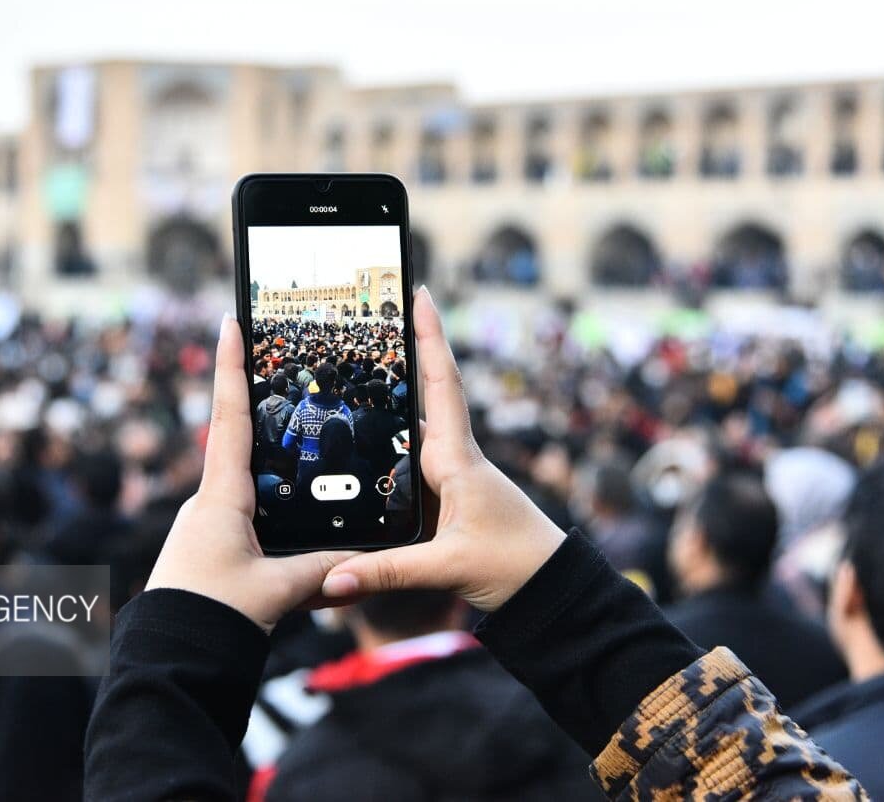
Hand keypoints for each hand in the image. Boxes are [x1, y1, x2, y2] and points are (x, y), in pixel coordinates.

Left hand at [146, 315, 355, 631]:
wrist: (170, 657)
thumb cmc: (212, 616)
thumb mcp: (276, 590)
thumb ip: (321, 570)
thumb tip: (364, 559)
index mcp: (220, 497)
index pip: (229, 416)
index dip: (231, 366)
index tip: (230, 320)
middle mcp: (208, 502)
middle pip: (240, 443)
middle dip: (264, 413)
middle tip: (286, 375)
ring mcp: (206, 524)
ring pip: (248, 488)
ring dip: (274, 479)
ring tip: (310, 468)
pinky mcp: (210, 548)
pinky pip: (246, 520)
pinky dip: (271, 519)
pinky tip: (293, 539)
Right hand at [321, 287, 566, 612]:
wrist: (550, 590)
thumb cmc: (515, 568)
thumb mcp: (447, 568)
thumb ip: (387, 572)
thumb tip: (332, 578)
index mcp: (458, 460)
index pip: (443, 385)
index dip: (431, 337)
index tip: (421, 292)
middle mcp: (455, 458)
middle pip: (429, 391)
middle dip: (408, 348)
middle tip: (379, 308)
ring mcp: (452, 475)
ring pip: (418, 424)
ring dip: (397, 392)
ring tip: (360, 360)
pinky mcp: (448, 495)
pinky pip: (412, 457)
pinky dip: (392, 439)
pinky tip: (368, 436)